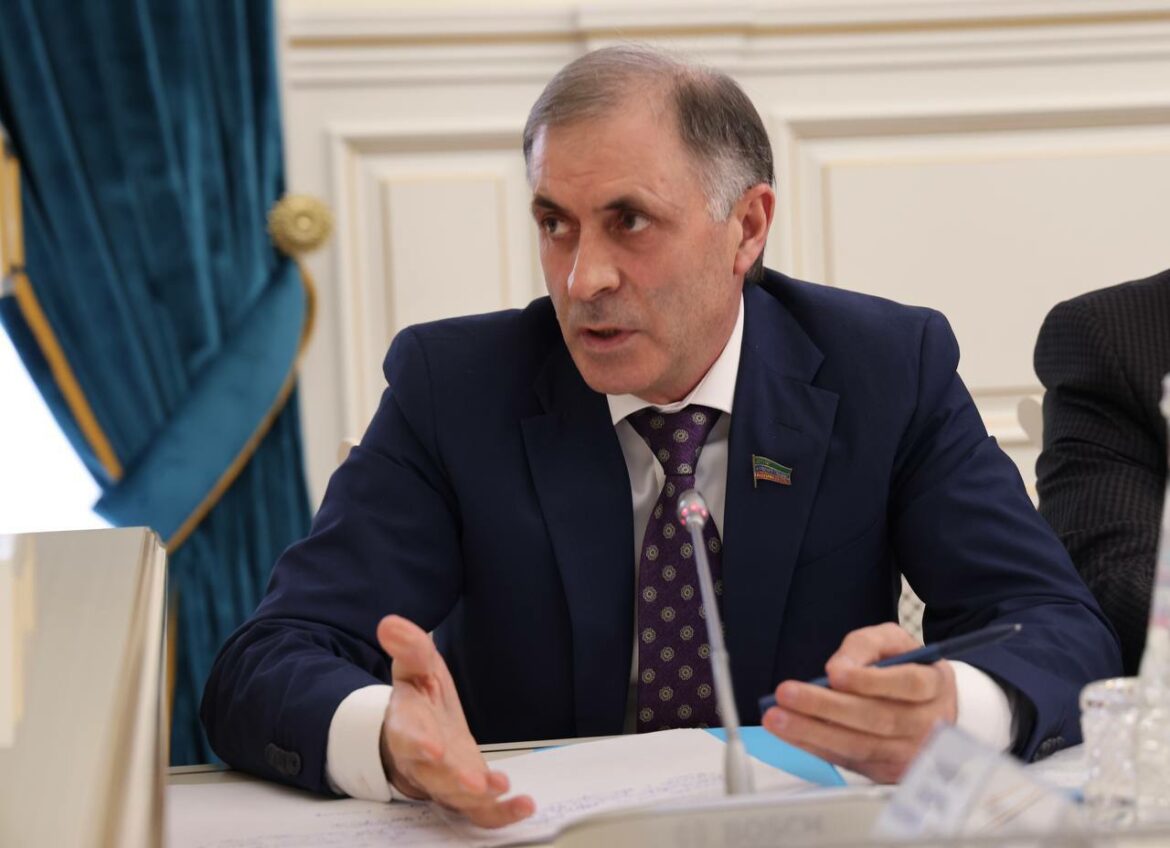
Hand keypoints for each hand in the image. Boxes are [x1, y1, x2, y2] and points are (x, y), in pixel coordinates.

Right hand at [377, 615, 534, 826]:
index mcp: (406, 726)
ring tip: (501, 789)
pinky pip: (478, 813)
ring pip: (454, 798)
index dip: (418, 743)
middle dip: (452, 779)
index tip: (432, 746)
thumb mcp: (416, 667)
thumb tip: (390, 623)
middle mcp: (421, 761)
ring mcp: (442, 782)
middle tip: (474, 784)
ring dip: (478, 799)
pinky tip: (524, 806)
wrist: (415, 732)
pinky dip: (500, 815)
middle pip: (433, 775)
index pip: (407, 736)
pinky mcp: (463, 796)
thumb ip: (409, 647)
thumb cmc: (418, 700)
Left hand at [761, 622, 956, 782]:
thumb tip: (837, 668)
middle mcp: (928, 724)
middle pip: (877, 718)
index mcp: (935, 685)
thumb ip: (865, 645)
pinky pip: (847, 760)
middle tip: (787, 694)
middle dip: (827, 708)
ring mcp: (910, 753)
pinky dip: (815, 747)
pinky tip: (790, 733)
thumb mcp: (892, 642)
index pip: (908, 684)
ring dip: (812, 732)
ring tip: (777, 717)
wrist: (931, 709)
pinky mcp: (888, 772)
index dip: (871, 681)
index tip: (836, 674)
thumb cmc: (908, 670)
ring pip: (860, 745)